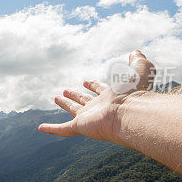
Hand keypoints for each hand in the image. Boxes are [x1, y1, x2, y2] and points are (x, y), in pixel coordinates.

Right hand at [38, 50, 155, 142]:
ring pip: (74, 111)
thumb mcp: (140, 70)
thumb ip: (138, 61)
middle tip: (66, 91)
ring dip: (65, 105)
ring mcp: (89, 118)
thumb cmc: (136, 94)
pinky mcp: (80, 126)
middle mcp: (100, 107)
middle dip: (76, 96)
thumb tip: (136, 52)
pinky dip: (51, 129)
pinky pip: (63, 129)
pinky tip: (41, 128)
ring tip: (56, 98)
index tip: (86, 81)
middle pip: (85, 101)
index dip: (93, 85)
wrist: (130, 113)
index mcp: (111, 96)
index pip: (100, 90)